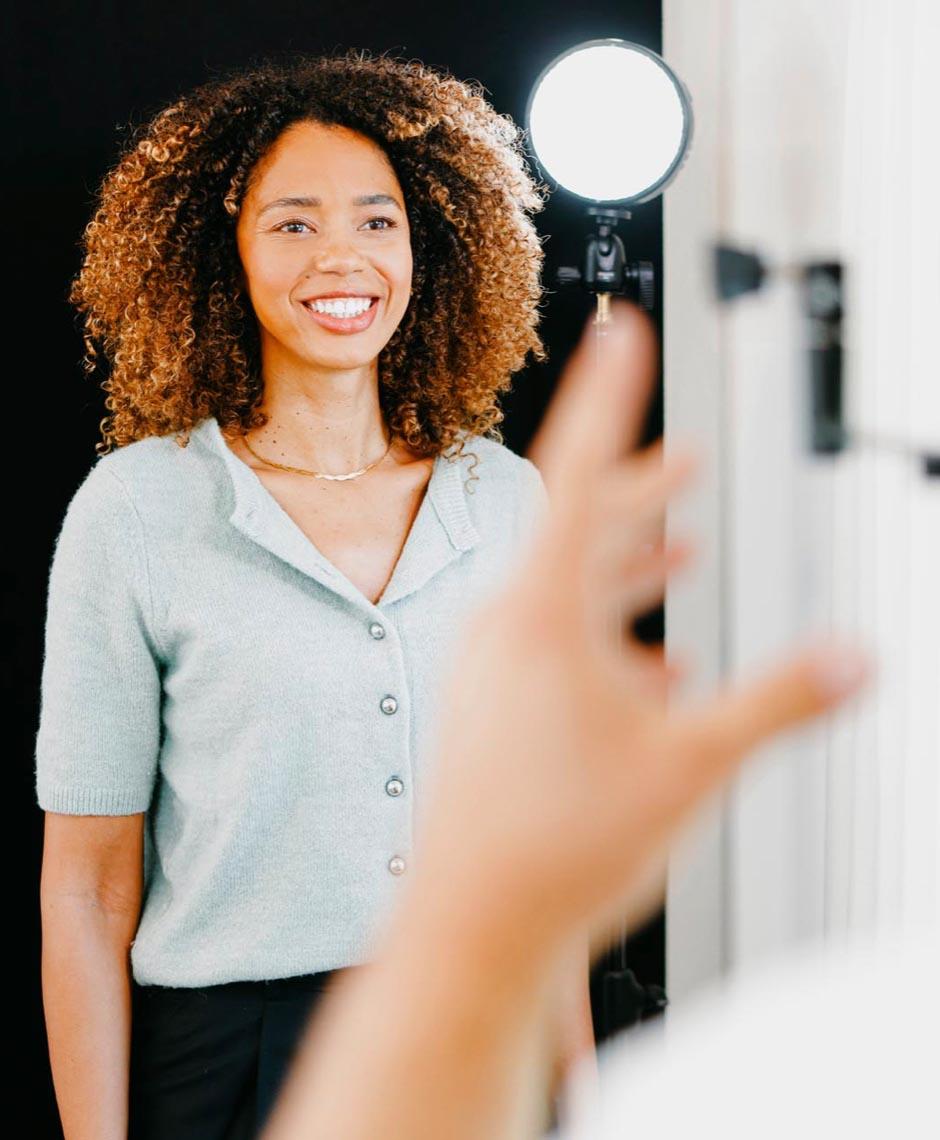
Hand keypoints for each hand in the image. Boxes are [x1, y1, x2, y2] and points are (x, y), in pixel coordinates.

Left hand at [406, 299, 871, 960]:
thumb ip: (780, 702)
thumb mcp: (692, 765)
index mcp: (540, 615)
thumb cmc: (554, 847)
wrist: (468, 926)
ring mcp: (492, 671)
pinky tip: (654, 664)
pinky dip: (607, 635)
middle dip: (639, 493)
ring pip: (567, 591)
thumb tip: (856, 658)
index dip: (606, 396)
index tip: (618, 331)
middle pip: (578, 532)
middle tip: (682, 461)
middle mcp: (505, 629)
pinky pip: (553, 647)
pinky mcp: (493, 711)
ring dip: (626, 565)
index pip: (578, 473)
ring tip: (673, 547)